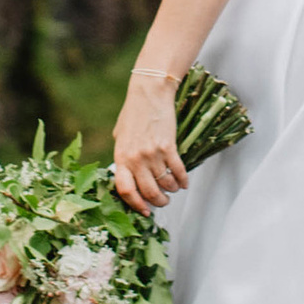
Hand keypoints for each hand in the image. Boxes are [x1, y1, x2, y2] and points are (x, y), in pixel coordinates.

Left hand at [113, 70, 185, 212]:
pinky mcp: (168, 147)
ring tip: (173, 190)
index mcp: (121, 157)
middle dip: (158, 202)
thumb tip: (126, 174)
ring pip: (164, 184)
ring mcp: (152, 154)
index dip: (135, 204)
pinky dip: (182, 180)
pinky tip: (184, 182)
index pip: (125, 190)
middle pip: (148, 192)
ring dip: (171, 191)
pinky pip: (177, 171)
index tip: (144, 211)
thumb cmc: (133, 112)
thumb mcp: (120, 135)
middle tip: (163, 202)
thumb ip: (122, 155)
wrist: (149, 93)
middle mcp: (136, 159)